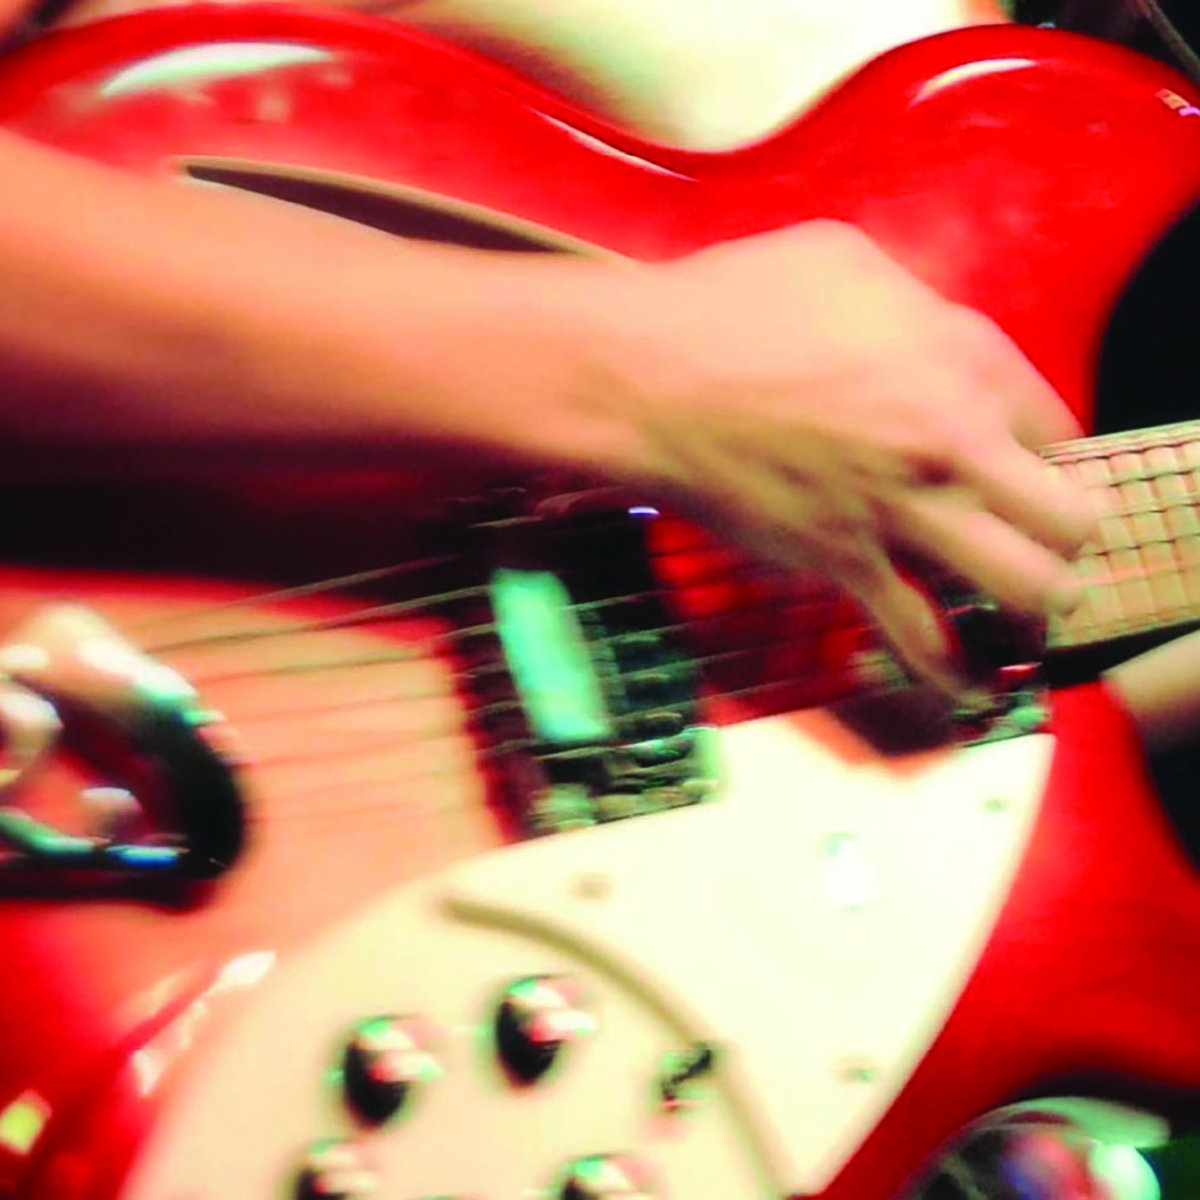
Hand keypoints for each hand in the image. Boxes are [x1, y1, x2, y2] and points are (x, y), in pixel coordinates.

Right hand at [590, 220, 1096, 691]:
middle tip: (1043, 537)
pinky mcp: (844, 566)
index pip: (1058, 426)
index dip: (1049, 451)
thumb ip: (917, 310)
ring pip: (1025, 588)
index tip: (1026, 464)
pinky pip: (921, 639)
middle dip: (1065, 531)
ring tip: (1024, 610)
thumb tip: (934, 345)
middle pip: (1069, 517)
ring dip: (1035, 603)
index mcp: (960, 358)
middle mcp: (950, 443)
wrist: (644, 380)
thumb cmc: (730, 306)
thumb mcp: (846, 263)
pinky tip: (965, 686)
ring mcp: (901, 512)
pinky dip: (950, 671)